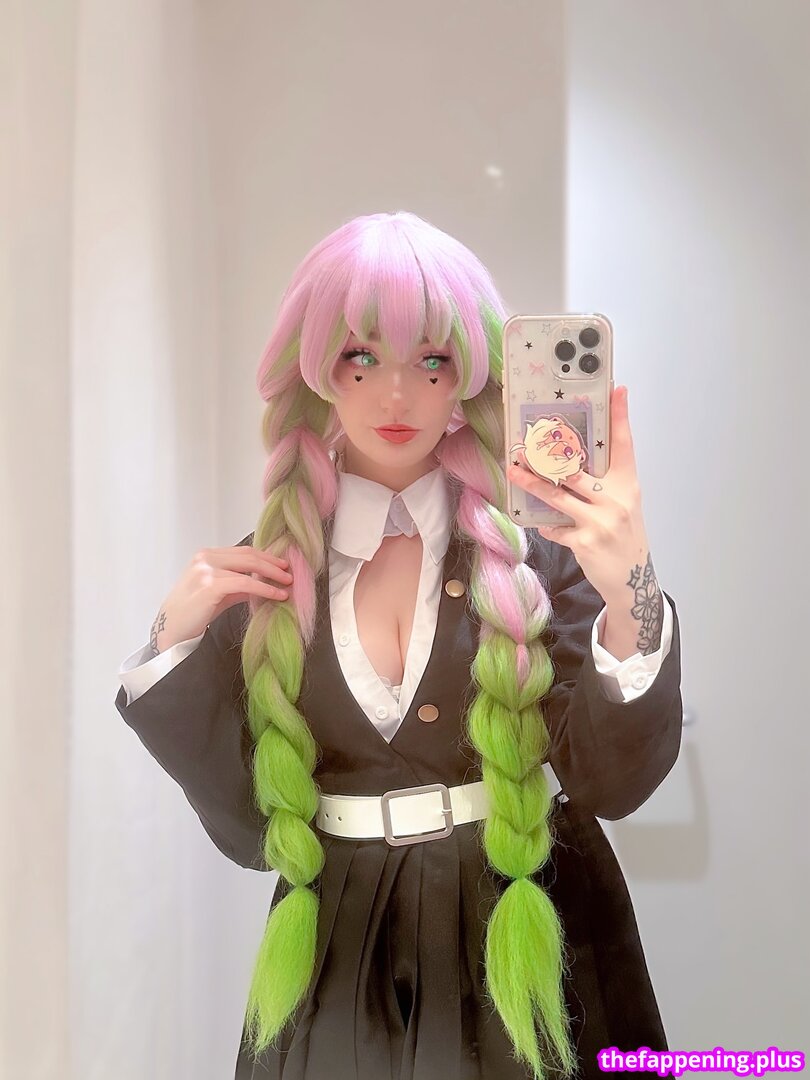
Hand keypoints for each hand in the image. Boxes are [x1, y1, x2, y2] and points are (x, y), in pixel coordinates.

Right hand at [149, 545, 293, 653]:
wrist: (172, 629)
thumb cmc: (192, 612)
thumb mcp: (219, 592)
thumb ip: (238, 583)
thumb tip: (264, 582)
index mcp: (206, 556)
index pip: (243, 551)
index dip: (266, 557)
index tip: (282, 565)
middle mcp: (205, 558)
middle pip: (248, 555)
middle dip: (273, 564)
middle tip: (289, 573)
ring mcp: (206, 570)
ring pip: (249, 566)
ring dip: (272, 575)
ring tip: (287, 584)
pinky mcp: (210, 586)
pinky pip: (245, 583)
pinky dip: (264, 588)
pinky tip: (276, 595)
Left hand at [506, 385, 657, 602]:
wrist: (632, 579)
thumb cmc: (623, 536)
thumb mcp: (622, 505)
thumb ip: (602, 485)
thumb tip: (569, 465)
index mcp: (627, 485)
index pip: (625, 445)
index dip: (621, 417)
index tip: (618, 390)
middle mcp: (616, 500)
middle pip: (576, 470)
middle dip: (548, 457)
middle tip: (526, 443)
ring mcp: (600, 522)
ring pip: (557, 496)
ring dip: (531, 483)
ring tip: (513, 471)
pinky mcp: (584, 543)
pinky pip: (556, 527)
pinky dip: (548, 526)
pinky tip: (545, 525)